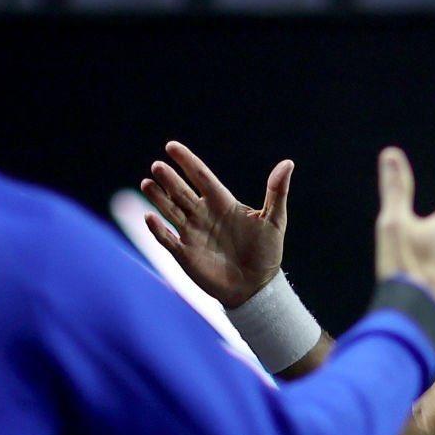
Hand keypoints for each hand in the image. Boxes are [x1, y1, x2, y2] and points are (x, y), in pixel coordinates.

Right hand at [140, 141, 291, 308]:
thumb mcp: (274, 220)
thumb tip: (288, 163)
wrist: (257, 287)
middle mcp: (203, 214)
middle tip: (158, 166)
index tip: (171, 146)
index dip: (186, 161)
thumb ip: (277, 191)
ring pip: (170, 210)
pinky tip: (150, 217)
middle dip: (169, 179)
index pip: (201, 176)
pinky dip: (158, 229)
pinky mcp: (186, 254)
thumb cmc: (267, 252)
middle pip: (181, 191)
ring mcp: (192, 233)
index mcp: (222, 202)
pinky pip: (167, 239)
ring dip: (158, 198)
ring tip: (147, 183)